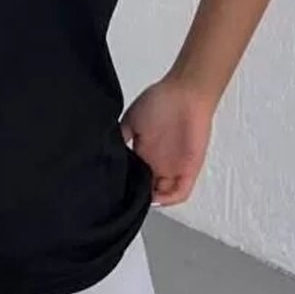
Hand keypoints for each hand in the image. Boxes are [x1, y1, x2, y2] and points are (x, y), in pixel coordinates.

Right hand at [120, 75, 215, 206]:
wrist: (185, 93)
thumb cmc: (160, 100)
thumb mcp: (131, 119)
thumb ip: (120, 138)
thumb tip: (105, 152)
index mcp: (143, 152)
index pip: (134, 176)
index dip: (126, 185)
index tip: (116, 190)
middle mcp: (158, 162)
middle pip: (148, 188)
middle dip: (138, 196)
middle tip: (127, 199)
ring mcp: (174, 167)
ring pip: (164, 194)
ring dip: (153, 199)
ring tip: (141, 200)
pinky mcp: (189, 169)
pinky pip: (181, 192)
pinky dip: (169, 199)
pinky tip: (158, 198)